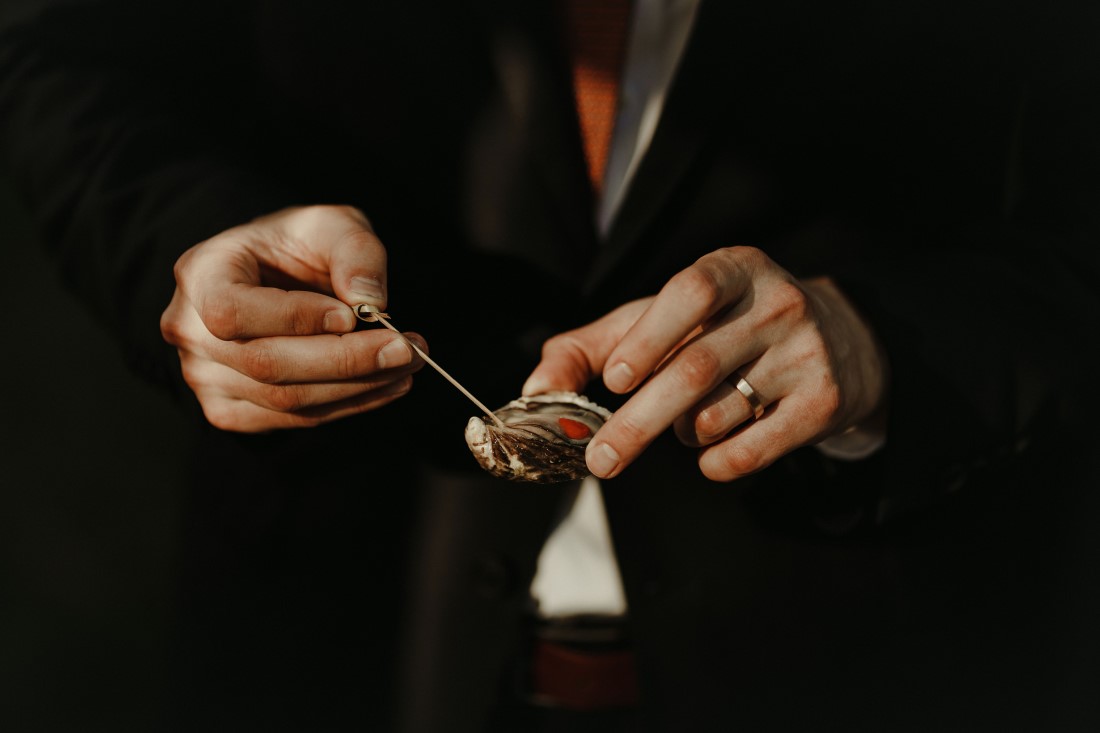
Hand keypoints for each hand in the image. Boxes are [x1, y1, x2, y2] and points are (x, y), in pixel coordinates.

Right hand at [160, 205, 425, 431]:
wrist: (276, 275)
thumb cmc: (298, 244)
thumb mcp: (331, 224)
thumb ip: (354, 251)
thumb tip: (371, 302)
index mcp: (200, 274)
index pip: (233, 312)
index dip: (295, 319)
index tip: (353, 315)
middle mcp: (189, 330)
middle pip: (266, 364)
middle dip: (347, 361)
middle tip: (408, 350)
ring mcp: (204, 378)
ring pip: (285, 399)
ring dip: (358, 388)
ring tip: (408, 365)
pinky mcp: (232, 410)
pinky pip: (294, 418)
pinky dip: (348, 405)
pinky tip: (385, 385)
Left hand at [522, 246, 887, 479]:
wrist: (841, 344)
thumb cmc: (725, 329)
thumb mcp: (666, 319)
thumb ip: (594, 347)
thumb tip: (534, 390)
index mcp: (733, 269)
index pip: (690, 291)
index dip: (649, 337)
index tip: (614, 380)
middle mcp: (777, 302)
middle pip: (694, 369)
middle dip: (636, 423)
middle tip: (600, 460)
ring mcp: (807, 351)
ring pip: (720, 411)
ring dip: (685, 432)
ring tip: (689, 422)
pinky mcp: (826, 400)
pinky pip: (756, 447)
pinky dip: (718, 462)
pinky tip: (711, 455)